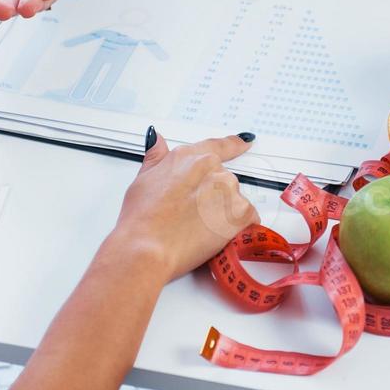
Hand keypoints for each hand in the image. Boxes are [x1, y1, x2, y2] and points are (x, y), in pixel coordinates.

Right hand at [112, 132, 259, 281]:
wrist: (148, 248)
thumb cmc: (142, 219)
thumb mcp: (143, 179)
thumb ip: (156, 157)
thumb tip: (157, 140)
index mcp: (190, 157)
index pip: (219, 146)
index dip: (234, 145)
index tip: (245, 142)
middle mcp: (212, 169)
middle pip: (223, 181)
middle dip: (213, 198)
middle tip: (192, 217)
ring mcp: (228, 190)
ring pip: (234, 202)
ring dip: (223, 214)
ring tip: (198, 230)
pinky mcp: (240, 213)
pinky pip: (248, 220)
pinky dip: (237, 229)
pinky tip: (215, 237)